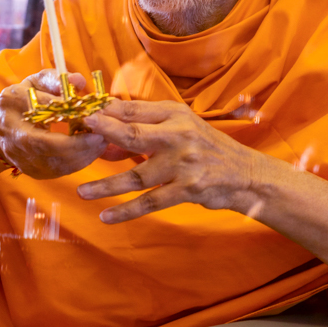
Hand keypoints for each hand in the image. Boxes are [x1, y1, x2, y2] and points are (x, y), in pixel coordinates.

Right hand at [0, 70, 107, 178]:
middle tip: (103, 134)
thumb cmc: (23, 101)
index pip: (41, 115)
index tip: (92, 116)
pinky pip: (62, 171)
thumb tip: (79, 81)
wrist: (1, 130)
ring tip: (103, 141)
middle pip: (50, 147)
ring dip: (85, 154)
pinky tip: (93, 150)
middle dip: (81, 143)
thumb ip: (55, 79)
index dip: (68, 118)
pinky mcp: (36, 172)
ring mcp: (25, 160)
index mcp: (12, 111)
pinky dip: (80, 161)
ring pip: (59, 164)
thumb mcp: (34, 83)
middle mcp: (15, 140)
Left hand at [77, 99, 261, 223]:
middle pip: (135, 135)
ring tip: (82, 191)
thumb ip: (148, 129)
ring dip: (107, 185)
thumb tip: (106, 141)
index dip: (108, 112)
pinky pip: (151, 202)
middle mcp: (179, 136)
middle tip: (83, 136)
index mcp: (176, 115)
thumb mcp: (182, 128)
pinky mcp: (187, 189)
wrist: (245, 174)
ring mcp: (183, 164)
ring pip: (137, 176)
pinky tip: (107, 216)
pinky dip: (127, 211)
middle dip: (107, 134)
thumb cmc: (207, 149)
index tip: (86, 114)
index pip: (136, 110)